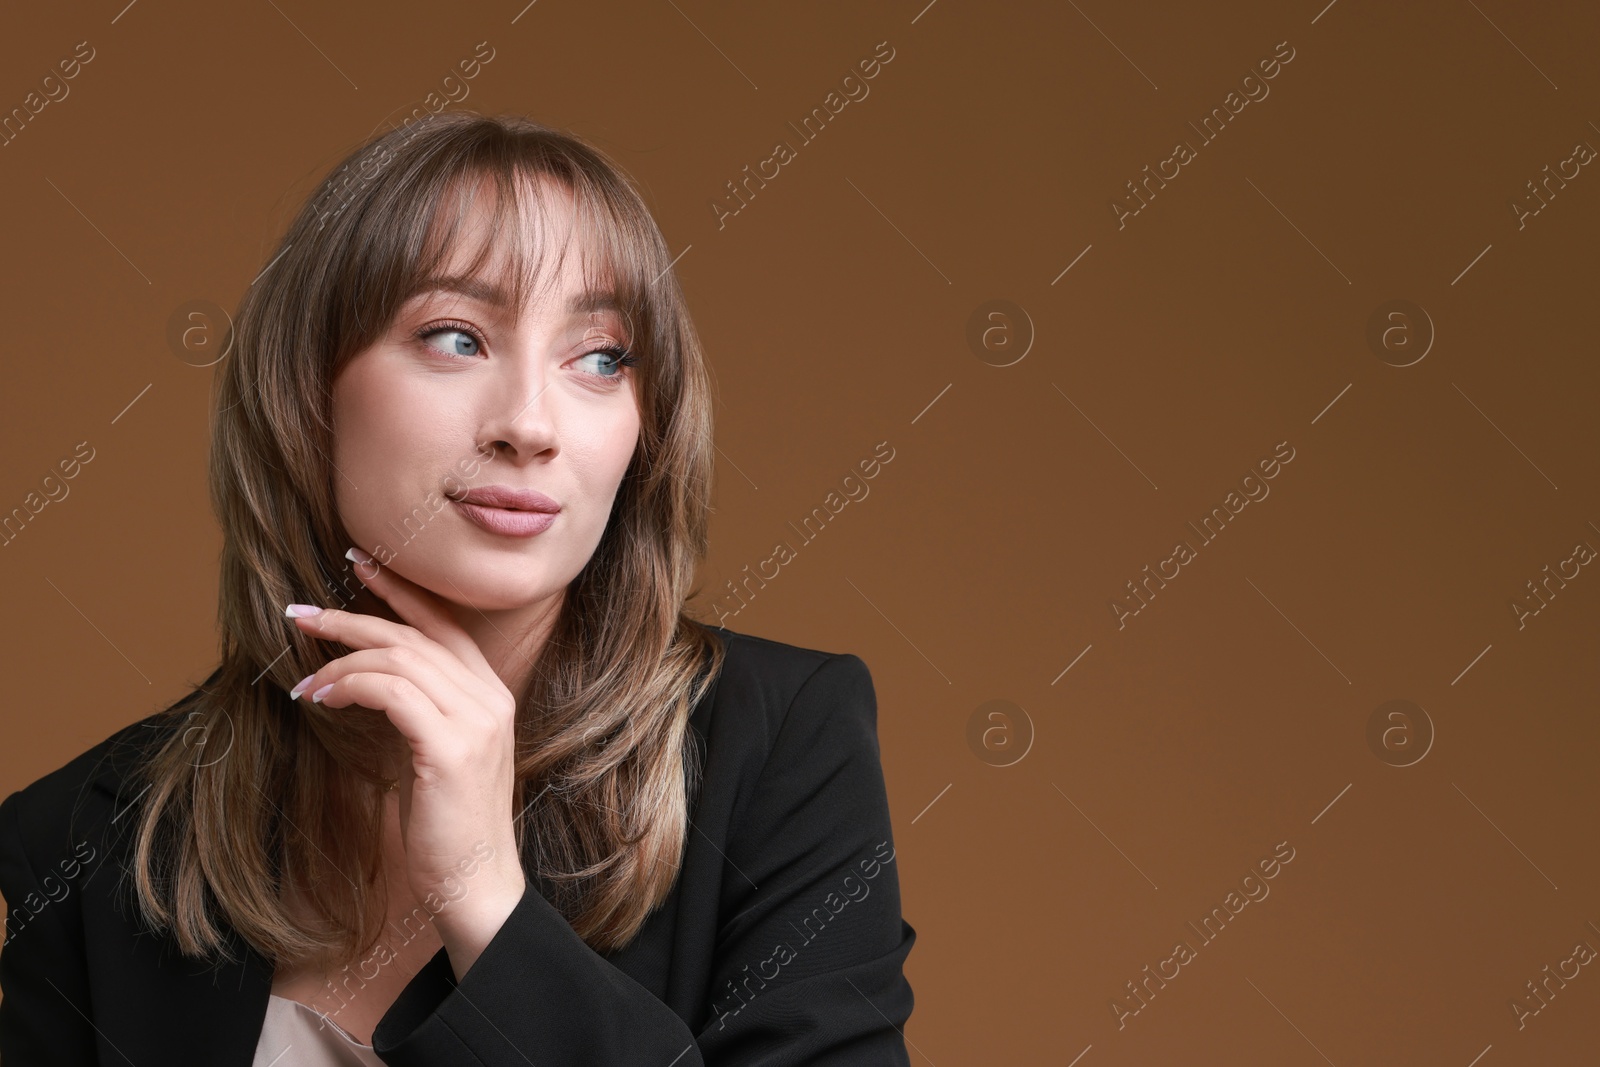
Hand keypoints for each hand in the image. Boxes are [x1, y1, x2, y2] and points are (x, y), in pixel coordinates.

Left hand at [283, 545, 526, 978]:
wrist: (475, 883)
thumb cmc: (449, 826)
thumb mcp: (436, 755)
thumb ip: (419, 712)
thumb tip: (365, 681)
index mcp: (490, 694)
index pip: (444, 623)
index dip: (399, 590)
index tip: (358, 562)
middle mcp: (490, 697)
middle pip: (413, 634)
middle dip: (351, 616)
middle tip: (300, 612)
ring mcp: (475, 720)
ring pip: (398, 658)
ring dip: (340, 660)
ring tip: (303, 680)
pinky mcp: (451, 746)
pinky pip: (391, 692)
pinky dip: (349, 686)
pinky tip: (323, 699)